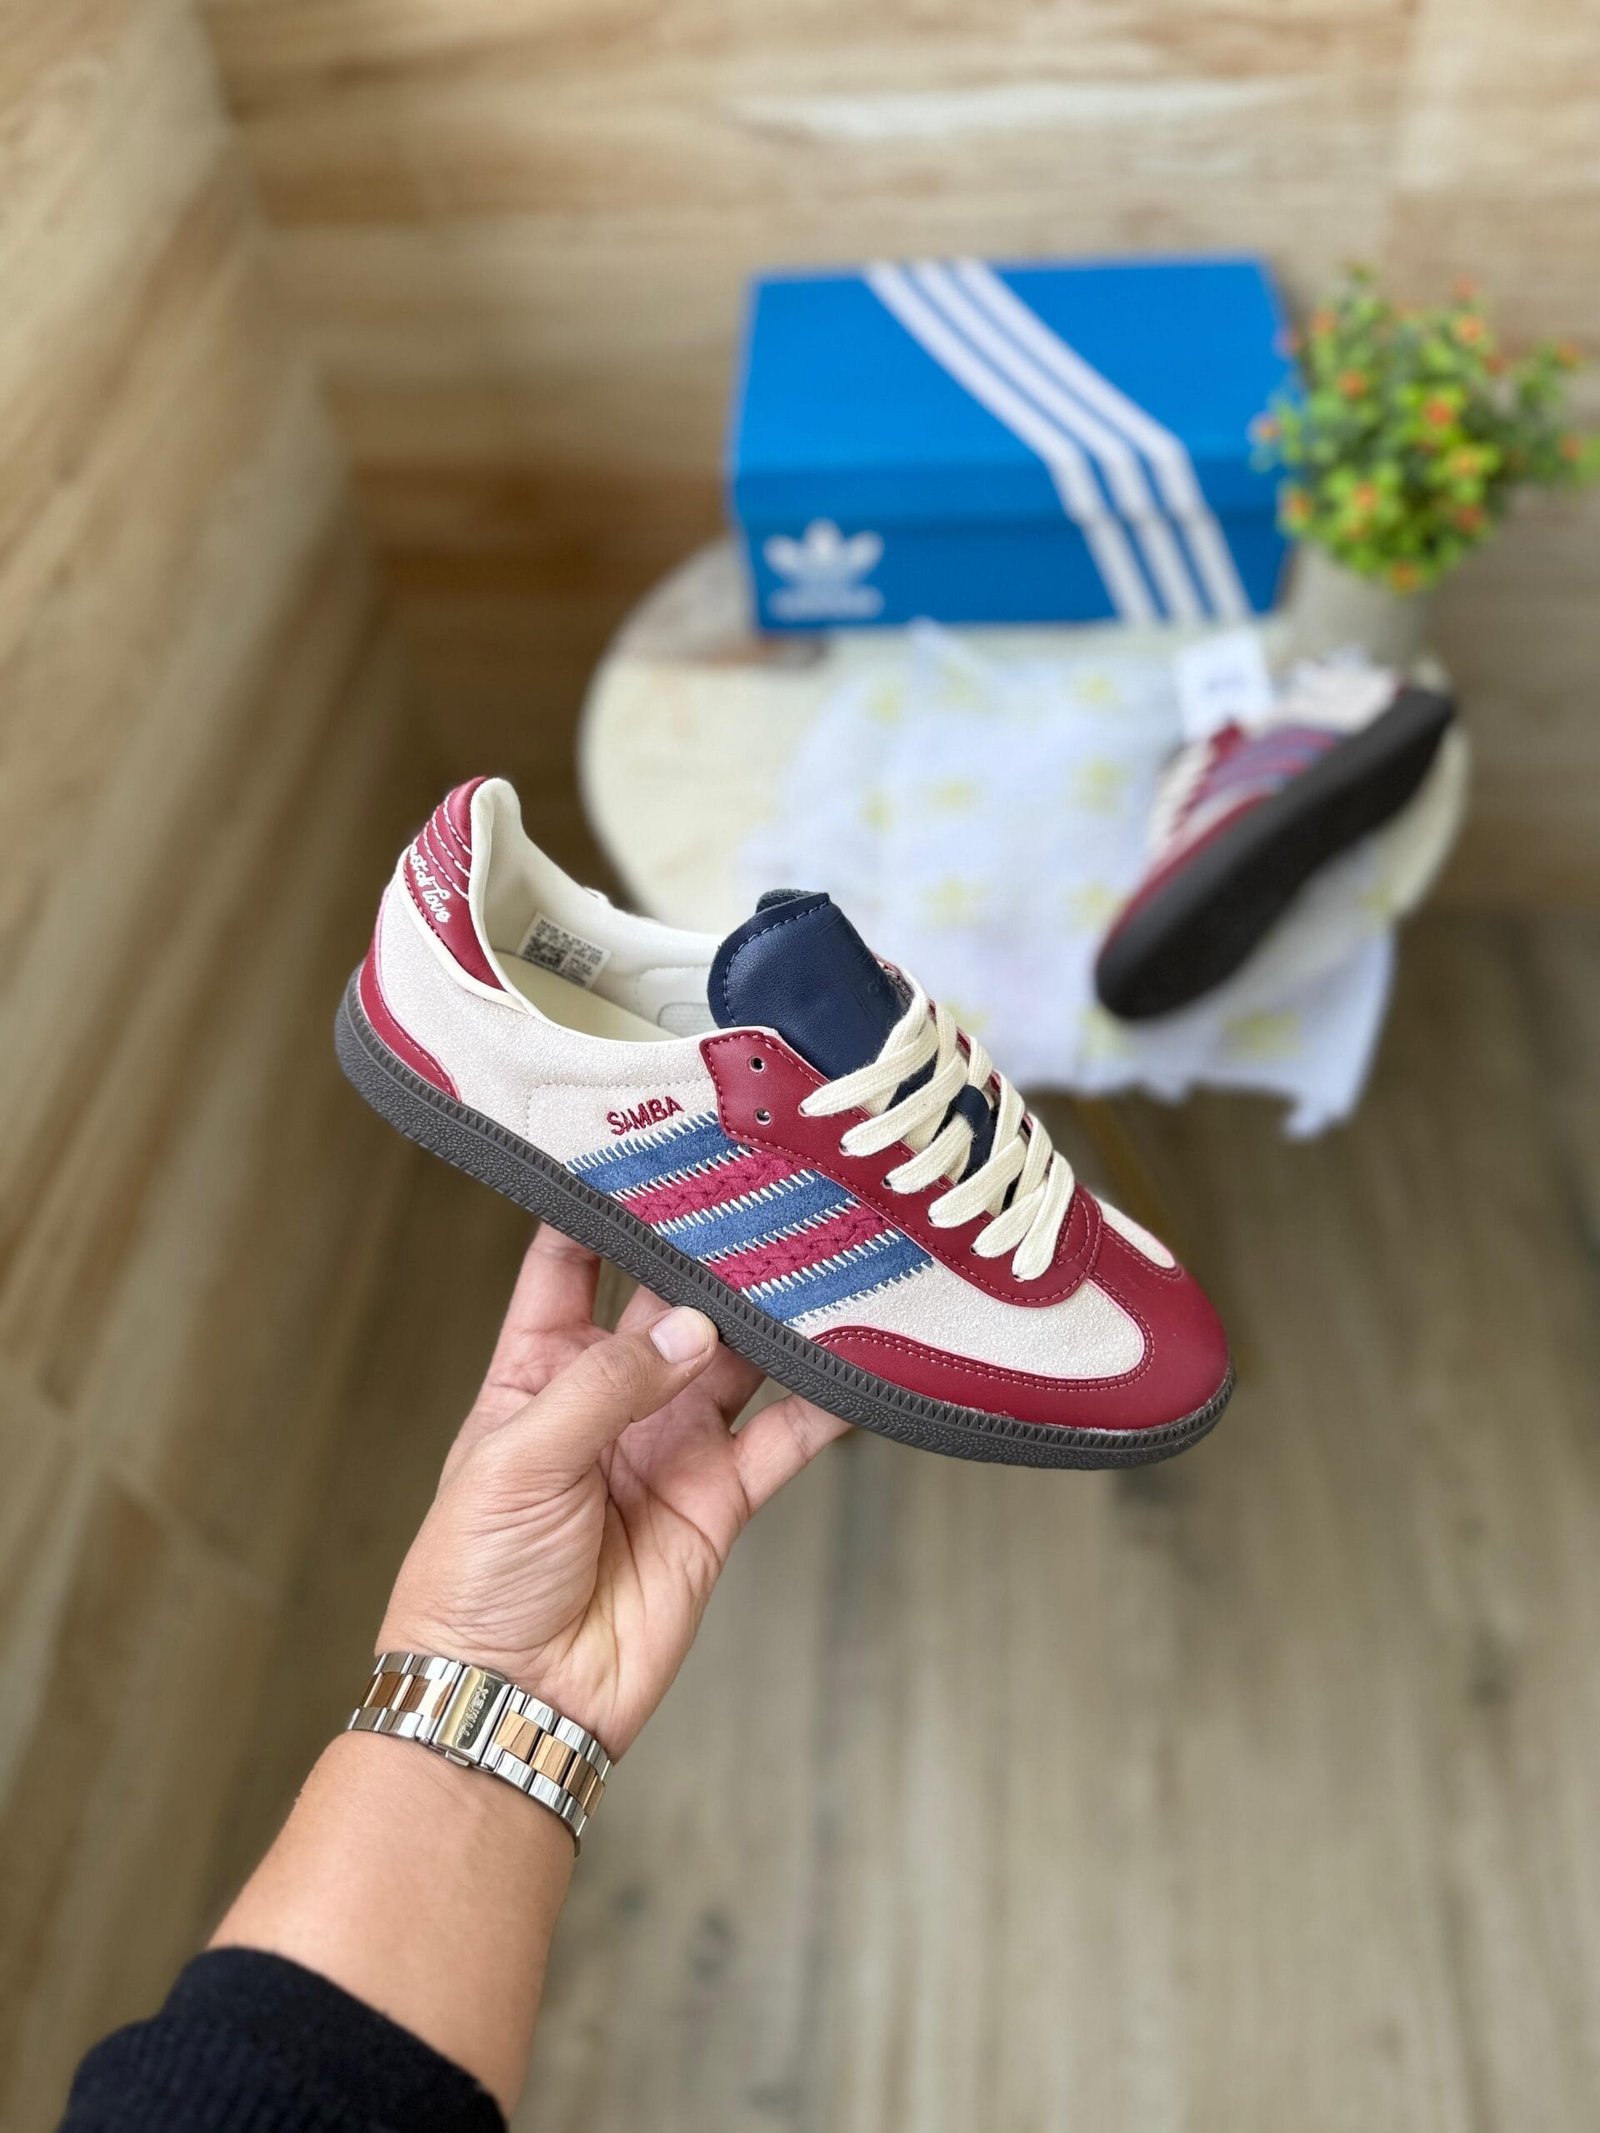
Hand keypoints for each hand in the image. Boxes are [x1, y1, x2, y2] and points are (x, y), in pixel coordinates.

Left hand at [379, 1225, 848, 1755]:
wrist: (514, 1701)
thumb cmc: (473, 1580)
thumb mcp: (517, 1461)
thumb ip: (606, 1385)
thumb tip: (692, 1326)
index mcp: (536, 1370)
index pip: (569, 1261)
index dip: (600, 1202)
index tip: (645, 1143)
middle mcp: (610, 1395)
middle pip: (668, 1298)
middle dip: (709, 1250)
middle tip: (764, 1190)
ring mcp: (669, 1444)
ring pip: (737, 1357)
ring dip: (774, 1316)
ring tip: (823, 1257)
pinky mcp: (720, 1499)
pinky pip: (783, 1439)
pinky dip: (824, 1403)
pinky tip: (858, 1361)